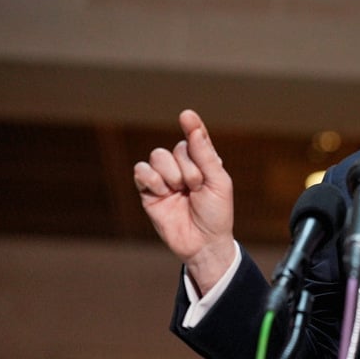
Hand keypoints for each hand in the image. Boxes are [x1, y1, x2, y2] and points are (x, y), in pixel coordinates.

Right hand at [133, 109, 234, 294]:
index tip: (187, 115)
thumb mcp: (218, 183)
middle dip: (188, 168)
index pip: (196, 138)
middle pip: (175, 148)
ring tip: (180, 191)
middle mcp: (183, 167)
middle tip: (196, 187)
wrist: (203, 243)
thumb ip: (205, 156)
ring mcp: (165, 178)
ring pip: (157, 156)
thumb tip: (194, 130)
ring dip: (171, 173)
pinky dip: (151, 178)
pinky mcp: (148, 191)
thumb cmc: (216, 213)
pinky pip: (141, 171)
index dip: (192, 126)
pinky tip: (163, 191)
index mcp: (203, 162)